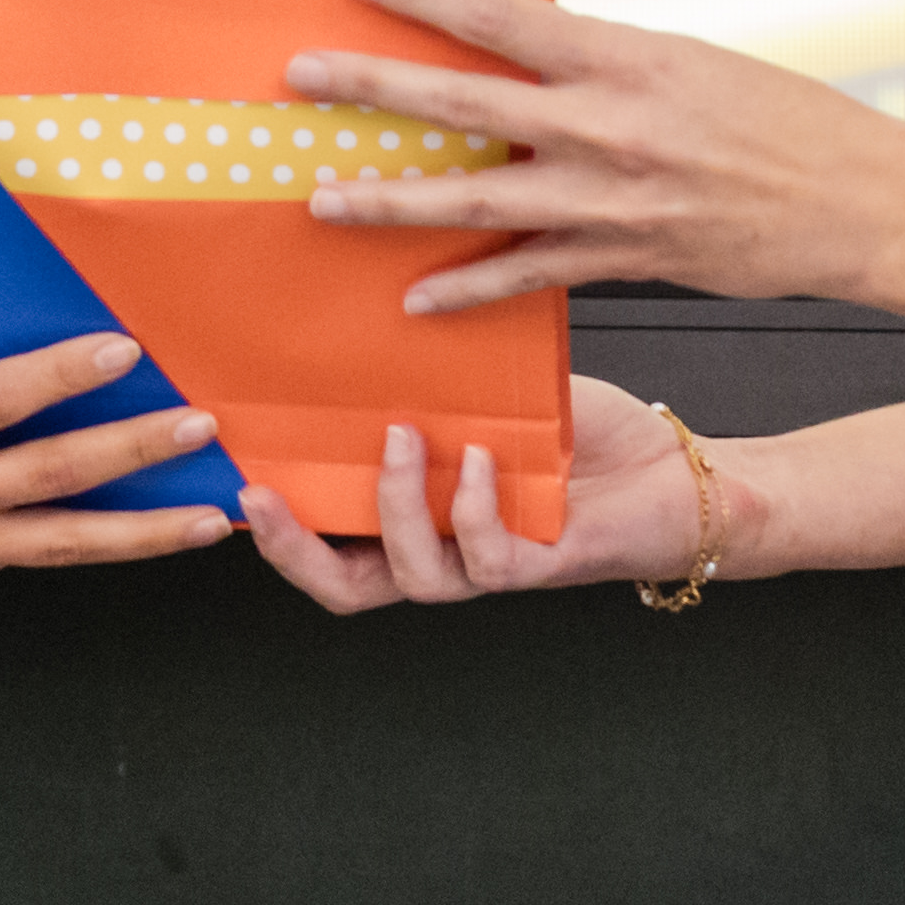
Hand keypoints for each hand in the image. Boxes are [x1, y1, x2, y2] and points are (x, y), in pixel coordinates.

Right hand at [0, 328, 231, 586]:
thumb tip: (35, 327)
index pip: (2, 397)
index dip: (64, 373)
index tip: (124, 350)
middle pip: (53, 475)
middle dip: (136, 452)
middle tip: (199, 430)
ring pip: (64, 542)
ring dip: (144, 533)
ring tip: (210, 519)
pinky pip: (32, 551)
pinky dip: (90, 539)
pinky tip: (142, 525)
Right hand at [238, 374, 713, 613]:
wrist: (672, 473)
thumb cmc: (584, 440)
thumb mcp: (490, 398)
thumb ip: (438, 383)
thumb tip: (380, 316)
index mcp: (419, 518)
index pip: (330, 542)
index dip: (275, 527)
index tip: (232, 475)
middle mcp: (443, 553)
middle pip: (345, 588)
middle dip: (293, 550)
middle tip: (261, 497)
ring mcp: (487, 567)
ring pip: (410, 577)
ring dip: (395, 507)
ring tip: (404, 438)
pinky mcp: (537, 567)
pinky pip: (485, 559)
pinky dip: (473, 508)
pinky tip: (482, 460)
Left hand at [280, 0, 904, 315]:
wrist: (866, 204)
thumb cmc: (792, 124)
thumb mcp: (690, 64)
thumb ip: (605, 65)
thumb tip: (533, 55)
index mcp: (625, 56)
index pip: (499, 15)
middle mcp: (609, 124)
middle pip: (464, 103)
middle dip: (373, 89)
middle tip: (304, 78)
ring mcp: (612, 198)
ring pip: (477, 200)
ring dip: (394, 201)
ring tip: (326, 198)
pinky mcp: (626, 259)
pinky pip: (528, 276)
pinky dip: (470, 289)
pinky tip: (419, 299)